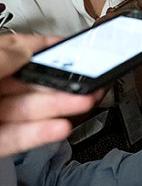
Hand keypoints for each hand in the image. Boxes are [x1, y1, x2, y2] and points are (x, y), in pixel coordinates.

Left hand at [0, 34, 97, 155]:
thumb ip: (3, 57)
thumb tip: (27, 50)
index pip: (17, 51)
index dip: (45, 47)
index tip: (71, 47)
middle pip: (30, 84)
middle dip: (63, 83)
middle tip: (89, 82)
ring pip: (29, 111)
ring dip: (60, 107)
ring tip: (85, 103)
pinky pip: (18, 139)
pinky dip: (40, 135)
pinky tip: (60, 128)